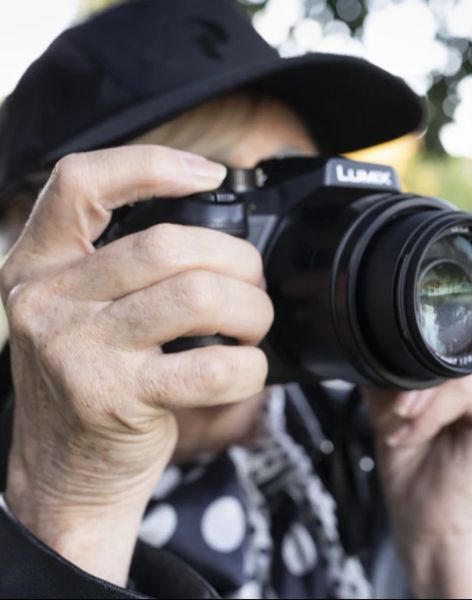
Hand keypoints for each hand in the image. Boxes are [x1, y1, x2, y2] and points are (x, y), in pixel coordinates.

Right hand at [0, 146, 272, 585]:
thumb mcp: (79, 311)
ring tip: (252, 327)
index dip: (152, 165)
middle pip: (168, 243)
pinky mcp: (113, 398)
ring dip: (251, 310)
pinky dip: (249, 366)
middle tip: (252, 286)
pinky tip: (245, 370)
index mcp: (37, 265)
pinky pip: (212, 366)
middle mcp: (47, 300)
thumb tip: (214, 214)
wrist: (63, 474)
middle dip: (237, 261)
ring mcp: (76, 349)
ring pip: (199, 295)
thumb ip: (119, 265)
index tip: (210, 174)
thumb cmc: (93, 382)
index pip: (79, 182)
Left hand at [362, 365, 471, 598]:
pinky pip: (465, 388)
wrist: (428, 528)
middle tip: (389, 414)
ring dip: (416, 397)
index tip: (375, 389)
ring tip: (399, 429)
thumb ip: (390, 375)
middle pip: (443, 348)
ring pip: (451, 366)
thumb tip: (371, 346)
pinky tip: (413, 434)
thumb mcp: (390, 411)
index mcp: (463, 374)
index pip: (433, 340)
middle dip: (407, 377)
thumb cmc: (413, 474)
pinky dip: (430, 410)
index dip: (401, 355)